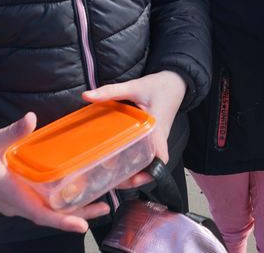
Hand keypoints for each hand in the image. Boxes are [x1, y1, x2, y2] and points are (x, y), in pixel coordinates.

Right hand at [0, 113, 109, 232]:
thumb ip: (11, 133)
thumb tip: (29, 119)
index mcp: (13, 195)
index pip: (40, 214)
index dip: (62, 221)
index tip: (82, 226)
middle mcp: (18, 204)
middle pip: (51, 216)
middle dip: (78, 215)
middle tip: (104, 209)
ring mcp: (18, 203)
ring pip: (49, 212)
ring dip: (72, 210)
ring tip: (99, 204)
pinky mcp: (19, 198)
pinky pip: (42, 205)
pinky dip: (60, 203)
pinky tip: (76, 194)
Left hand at [82, 70, 185, 187]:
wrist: (176, 81)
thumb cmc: (160, 85)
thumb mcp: (135, 86)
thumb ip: (112, 91)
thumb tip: (87, 96)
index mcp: (157, 129)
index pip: (160, 158)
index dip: (150, 173)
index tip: (133, 179)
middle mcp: (158, 138)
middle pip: (151, 166)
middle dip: (134, 177)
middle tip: (112, 181)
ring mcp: (156, 139)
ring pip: (147, 161)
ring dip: (132, 170)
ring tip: (110, 175)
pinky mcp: (153, 136)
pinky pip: (145, 153)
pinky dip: (133, 160)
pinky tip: (115, 160)